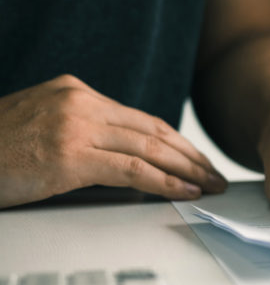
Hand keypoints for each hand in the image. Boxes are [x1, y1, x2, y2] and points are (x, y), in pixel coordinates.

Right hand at [0, 75, 226, 207]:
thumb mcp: (40, 127)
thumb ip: (80, 132)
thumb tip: (124, 156)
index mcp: (74, 92)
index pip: (140, 118)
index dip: (176, 141)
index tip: (197, 158)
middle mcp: (79, 102)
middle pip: (152, 130)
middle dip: (190, 155)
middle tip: (215, 174)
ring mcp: (75, 126)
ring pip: (149, 147)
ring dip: (187, 169)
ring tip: (210, 185)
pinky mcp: (70, 155)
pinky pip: (132, 170)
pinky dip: (165, 182)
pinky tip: (186, 192)